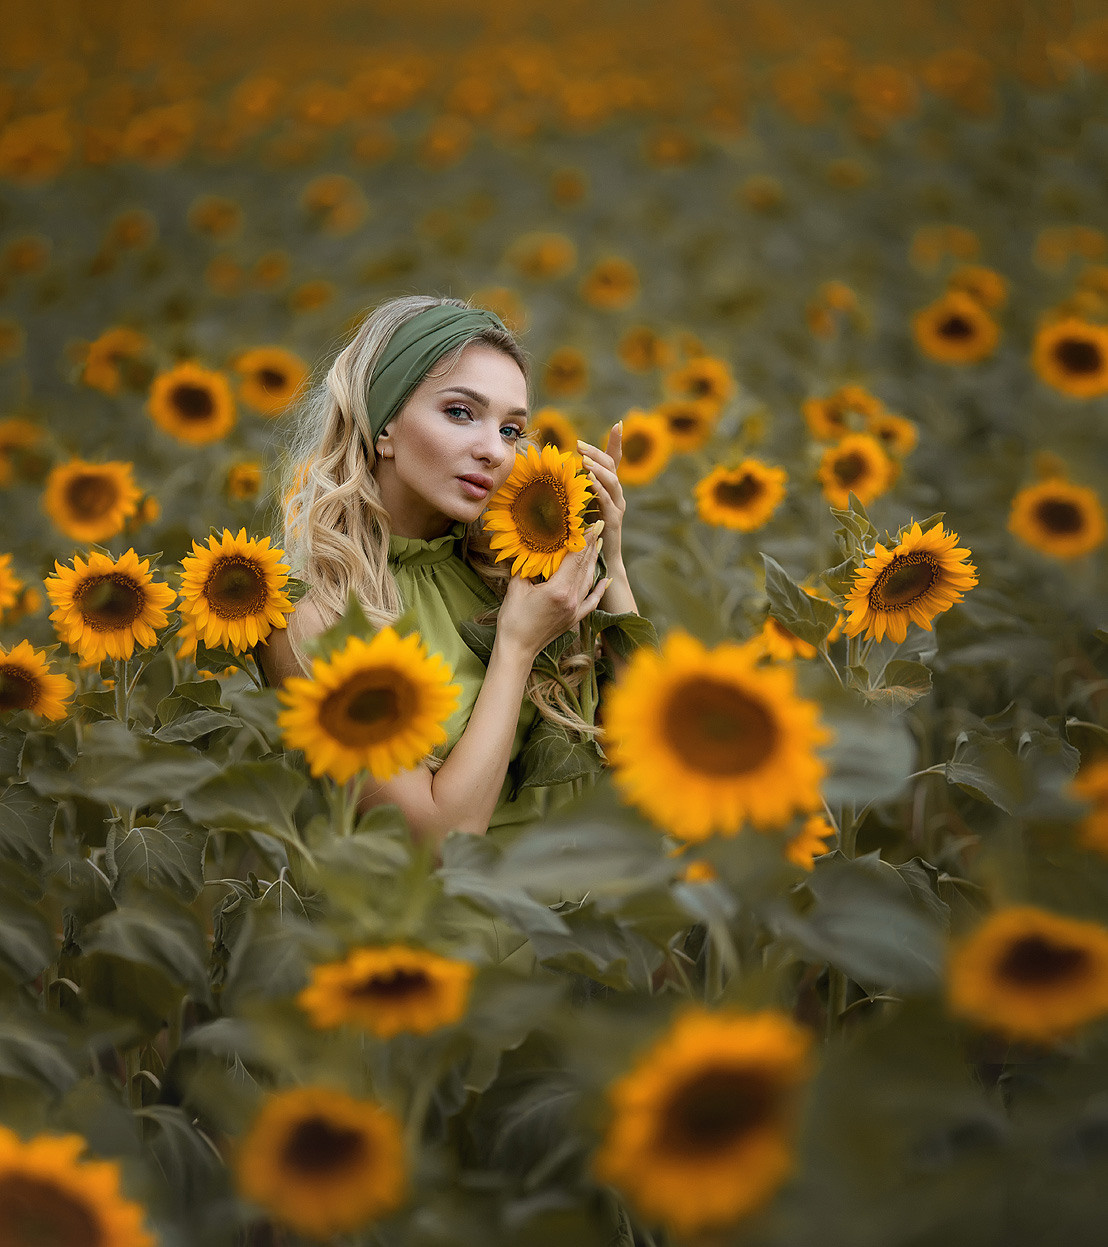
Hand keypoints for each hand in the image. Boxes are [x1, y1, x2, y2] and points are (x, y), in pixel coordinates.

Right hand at [496, 521, 609, 659]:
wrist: (517, 650)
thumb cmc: (513, 620)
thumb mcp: (516, 588)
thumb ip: (526, 568)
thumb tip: (530, 550)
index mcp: (559, 589)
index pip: (575, 558)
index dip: (584, 540)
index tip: (592, 524)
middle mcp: (572, 599)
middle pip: (585, 567)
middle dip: (591, 545)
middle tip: (598, 526)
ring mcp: (575, 610)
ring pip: (590, 581)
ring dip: (594, 562)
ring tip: (598, 545)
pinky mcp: (574, 619)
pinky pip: (592, 601)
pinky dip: (600, 589)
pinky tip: (606, 580)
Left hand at [578, 425, 626, 571]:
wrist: (602, 561)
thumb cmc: (588, 533)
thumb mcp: (580, 506)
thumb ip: (575, 490)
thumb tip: (556, 474)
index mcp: (609, 489)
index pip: (615, 461)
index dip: (617, 442)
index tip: (618, 424)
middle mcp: (617, 495)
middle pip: (612, 467)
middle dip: (597, 453)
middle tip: (580, 446)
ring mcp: (617, 507)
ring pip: (613, 482)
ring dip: (598, 469)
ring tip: (585, 461)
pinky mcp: (613, 521)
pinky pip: (607, 501)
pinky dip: (599, 489)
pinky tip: (590, 481)